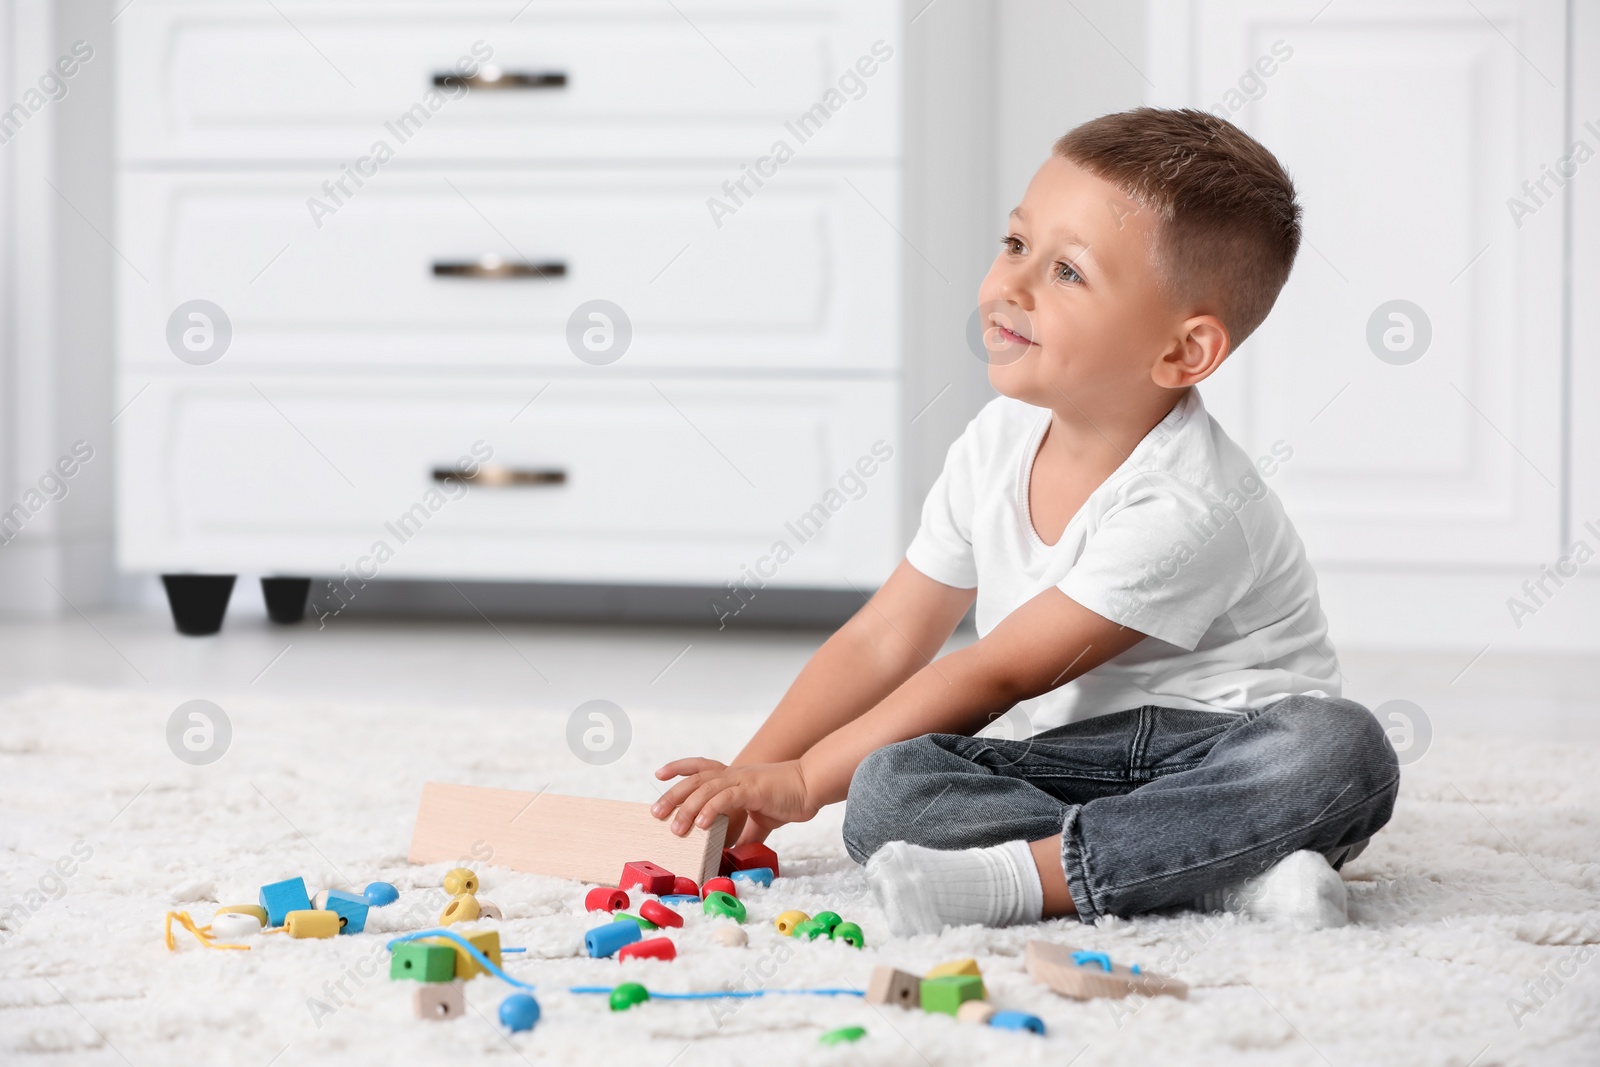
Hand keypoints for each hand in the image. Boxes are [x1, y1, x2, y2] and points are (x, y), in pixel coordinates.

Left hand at [651, 758, 816, 839]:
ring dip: (687, 807)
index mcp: (733, 778)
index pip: (700, 767)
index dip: (678, 769)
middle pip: (695, 779)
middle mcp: (733, 775)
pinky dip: (711, 809)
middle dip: (673, 795)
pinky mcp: (753, 790)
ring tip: (675, 828)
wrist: (810, 787)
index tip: (659, 775)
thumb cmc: (787, 799)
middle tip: (656, 813)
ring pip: (706, 789)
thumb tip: (733, 852)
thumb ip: (745, 832)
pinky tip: (701, 824)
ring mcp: (742, 780)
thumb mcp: (760, 818)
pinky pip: (727, 798)